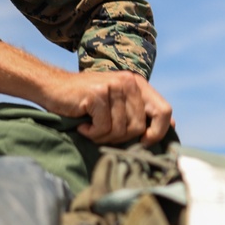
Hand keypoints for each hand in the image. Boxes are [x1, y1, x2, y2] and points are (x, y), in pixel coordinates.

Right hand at [36, 68, 173, 144]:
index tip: (142, 142)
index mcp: (137, 84)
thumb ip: (142, 111)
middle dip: (120, 138)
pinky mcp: (97, 94)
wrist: (51, 89)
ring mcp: (113, 86)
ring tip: (90, 128)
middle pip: (139, 127)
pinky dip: (91, 133)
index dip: (157, 132)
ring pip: (120, 130)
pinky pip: (103, 128)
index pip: (164, 111)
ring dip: (103, 137)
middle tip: (103, 133)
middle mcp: (128, 82)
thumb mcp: (117, 103)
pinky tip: (82, 126)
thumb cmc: (84, 102)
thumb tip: (173, 125)